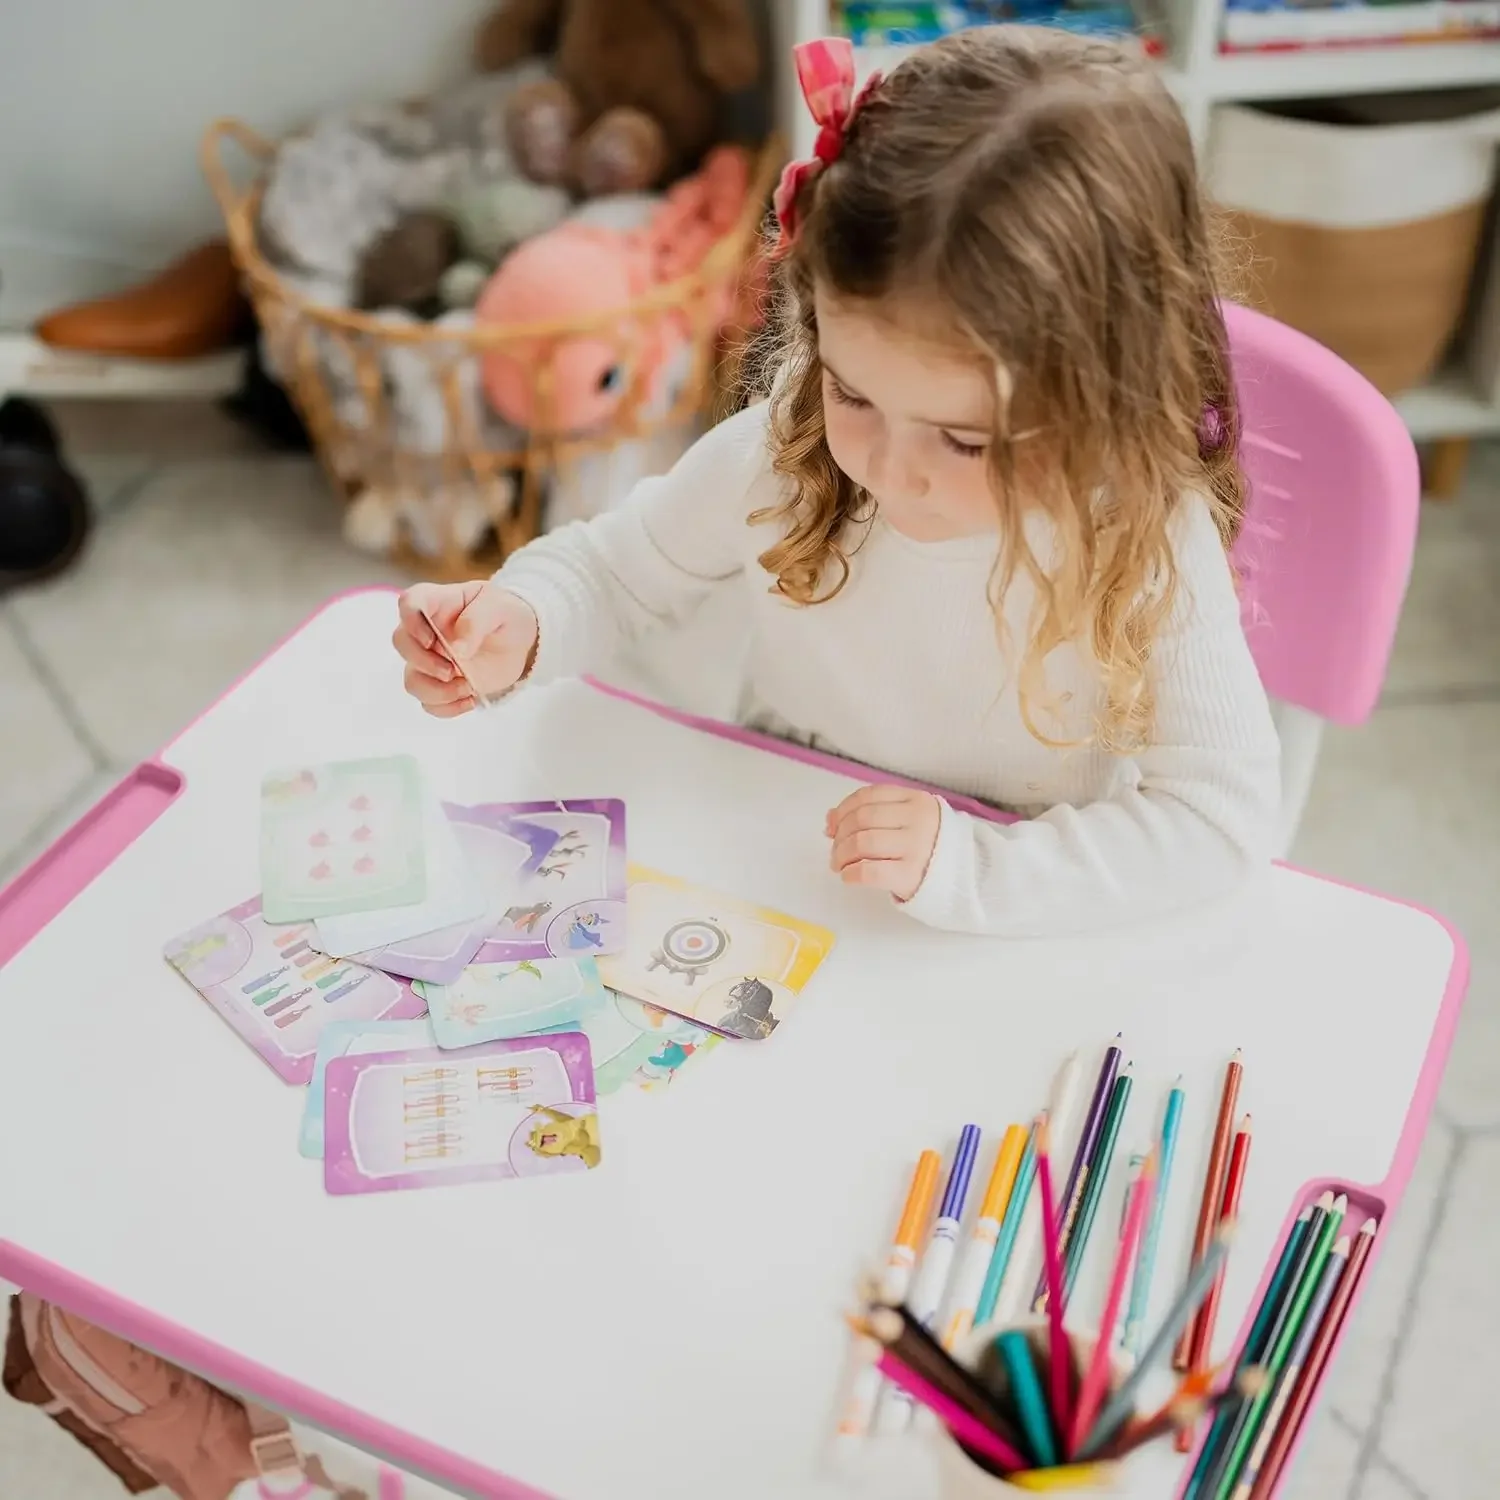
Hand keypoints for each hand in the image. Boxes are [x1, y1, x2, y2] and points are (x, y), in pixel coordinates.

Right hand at [393, 581, 537, 717]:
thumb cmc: (505, 615)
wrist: (520, 642)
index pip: (410, 603)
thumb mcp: (500, 607)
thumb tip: (457, 649)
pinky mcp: (440, 684)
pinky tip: (470, 700)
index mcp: (438, 602)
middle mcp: (426, 631)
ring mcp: (430, 660)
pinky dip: (447, 707)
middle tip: (453, 671)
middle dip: (424, 662)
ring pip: (412, 680)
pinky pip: (428, 703)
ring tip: (468, 687)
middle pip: (401, 643)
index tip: (431, 640)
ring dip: (437, 691)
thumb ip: (477, 621)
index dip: (412, 622)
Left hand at [825, 785, 940, 900]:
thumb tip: (830, 818)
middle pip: (861, 819)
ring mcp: (916, 847)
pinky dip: (851, 874)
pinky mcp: (910, 875)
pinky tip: (849, 876)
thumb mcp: (910, 820)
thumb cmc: (932, 847)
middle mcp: (917, 819)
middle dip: (839, 835)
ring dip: (840, 855)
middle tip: (835, 850)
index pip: (869, 795)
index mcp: (916, 800)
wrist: (966, 876)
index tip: (832, 825)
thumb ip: (875, 813)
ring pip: (862, 843)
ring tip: (839, 864)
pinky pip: (869, 871)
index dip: (843, 809)